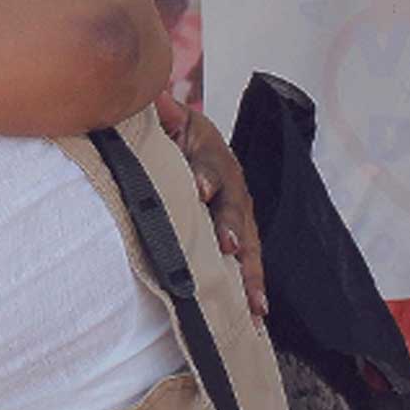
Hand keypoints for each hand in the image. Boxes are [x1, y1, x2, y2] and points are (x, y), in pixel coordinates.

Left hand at [158, 93, 267, 321]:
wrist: (198, 146)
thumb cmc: (180, 137)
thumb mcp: (173, 120)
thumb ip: (164, 112)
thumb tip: (153, 94)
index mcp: (215, 156)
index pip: (212, 165)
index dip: (206, 176)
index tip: (200, 189)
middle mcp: (234, 187)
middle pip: (236, 209)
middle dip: (231, 227)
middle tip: (226, 245)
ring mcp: (241, 216)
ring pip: (249, 243)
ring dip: (251, 272)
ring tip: (253, 301)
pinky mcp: (241, 238)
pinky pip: (250, 264)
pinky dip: (253, 287)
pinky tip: (256, 315)